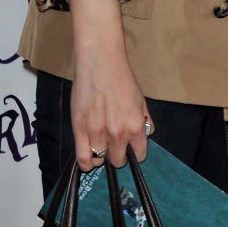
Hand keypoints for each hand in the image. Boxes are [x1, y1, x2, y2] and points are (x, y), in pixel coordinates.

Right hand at [68, 0, 153, 171]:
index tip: (131, 150)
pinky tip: (89, 159)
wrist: (102, 63)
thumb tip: (147, 134)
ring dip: (102, 156)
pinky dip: (86, 163)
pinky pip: (83, 158)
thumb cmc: (121, 78)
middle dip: (118, 156)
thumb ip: (145, 120)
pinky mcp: (80, 130)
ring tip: (101, 146)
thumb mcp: (141, 99)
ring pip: (100, 160)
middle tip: (115, 146)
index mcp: (136, 126)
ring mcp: (98, 133)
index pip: (138, 154)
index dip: (134, 153)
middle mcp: (118, 134)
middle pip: (118, 161)